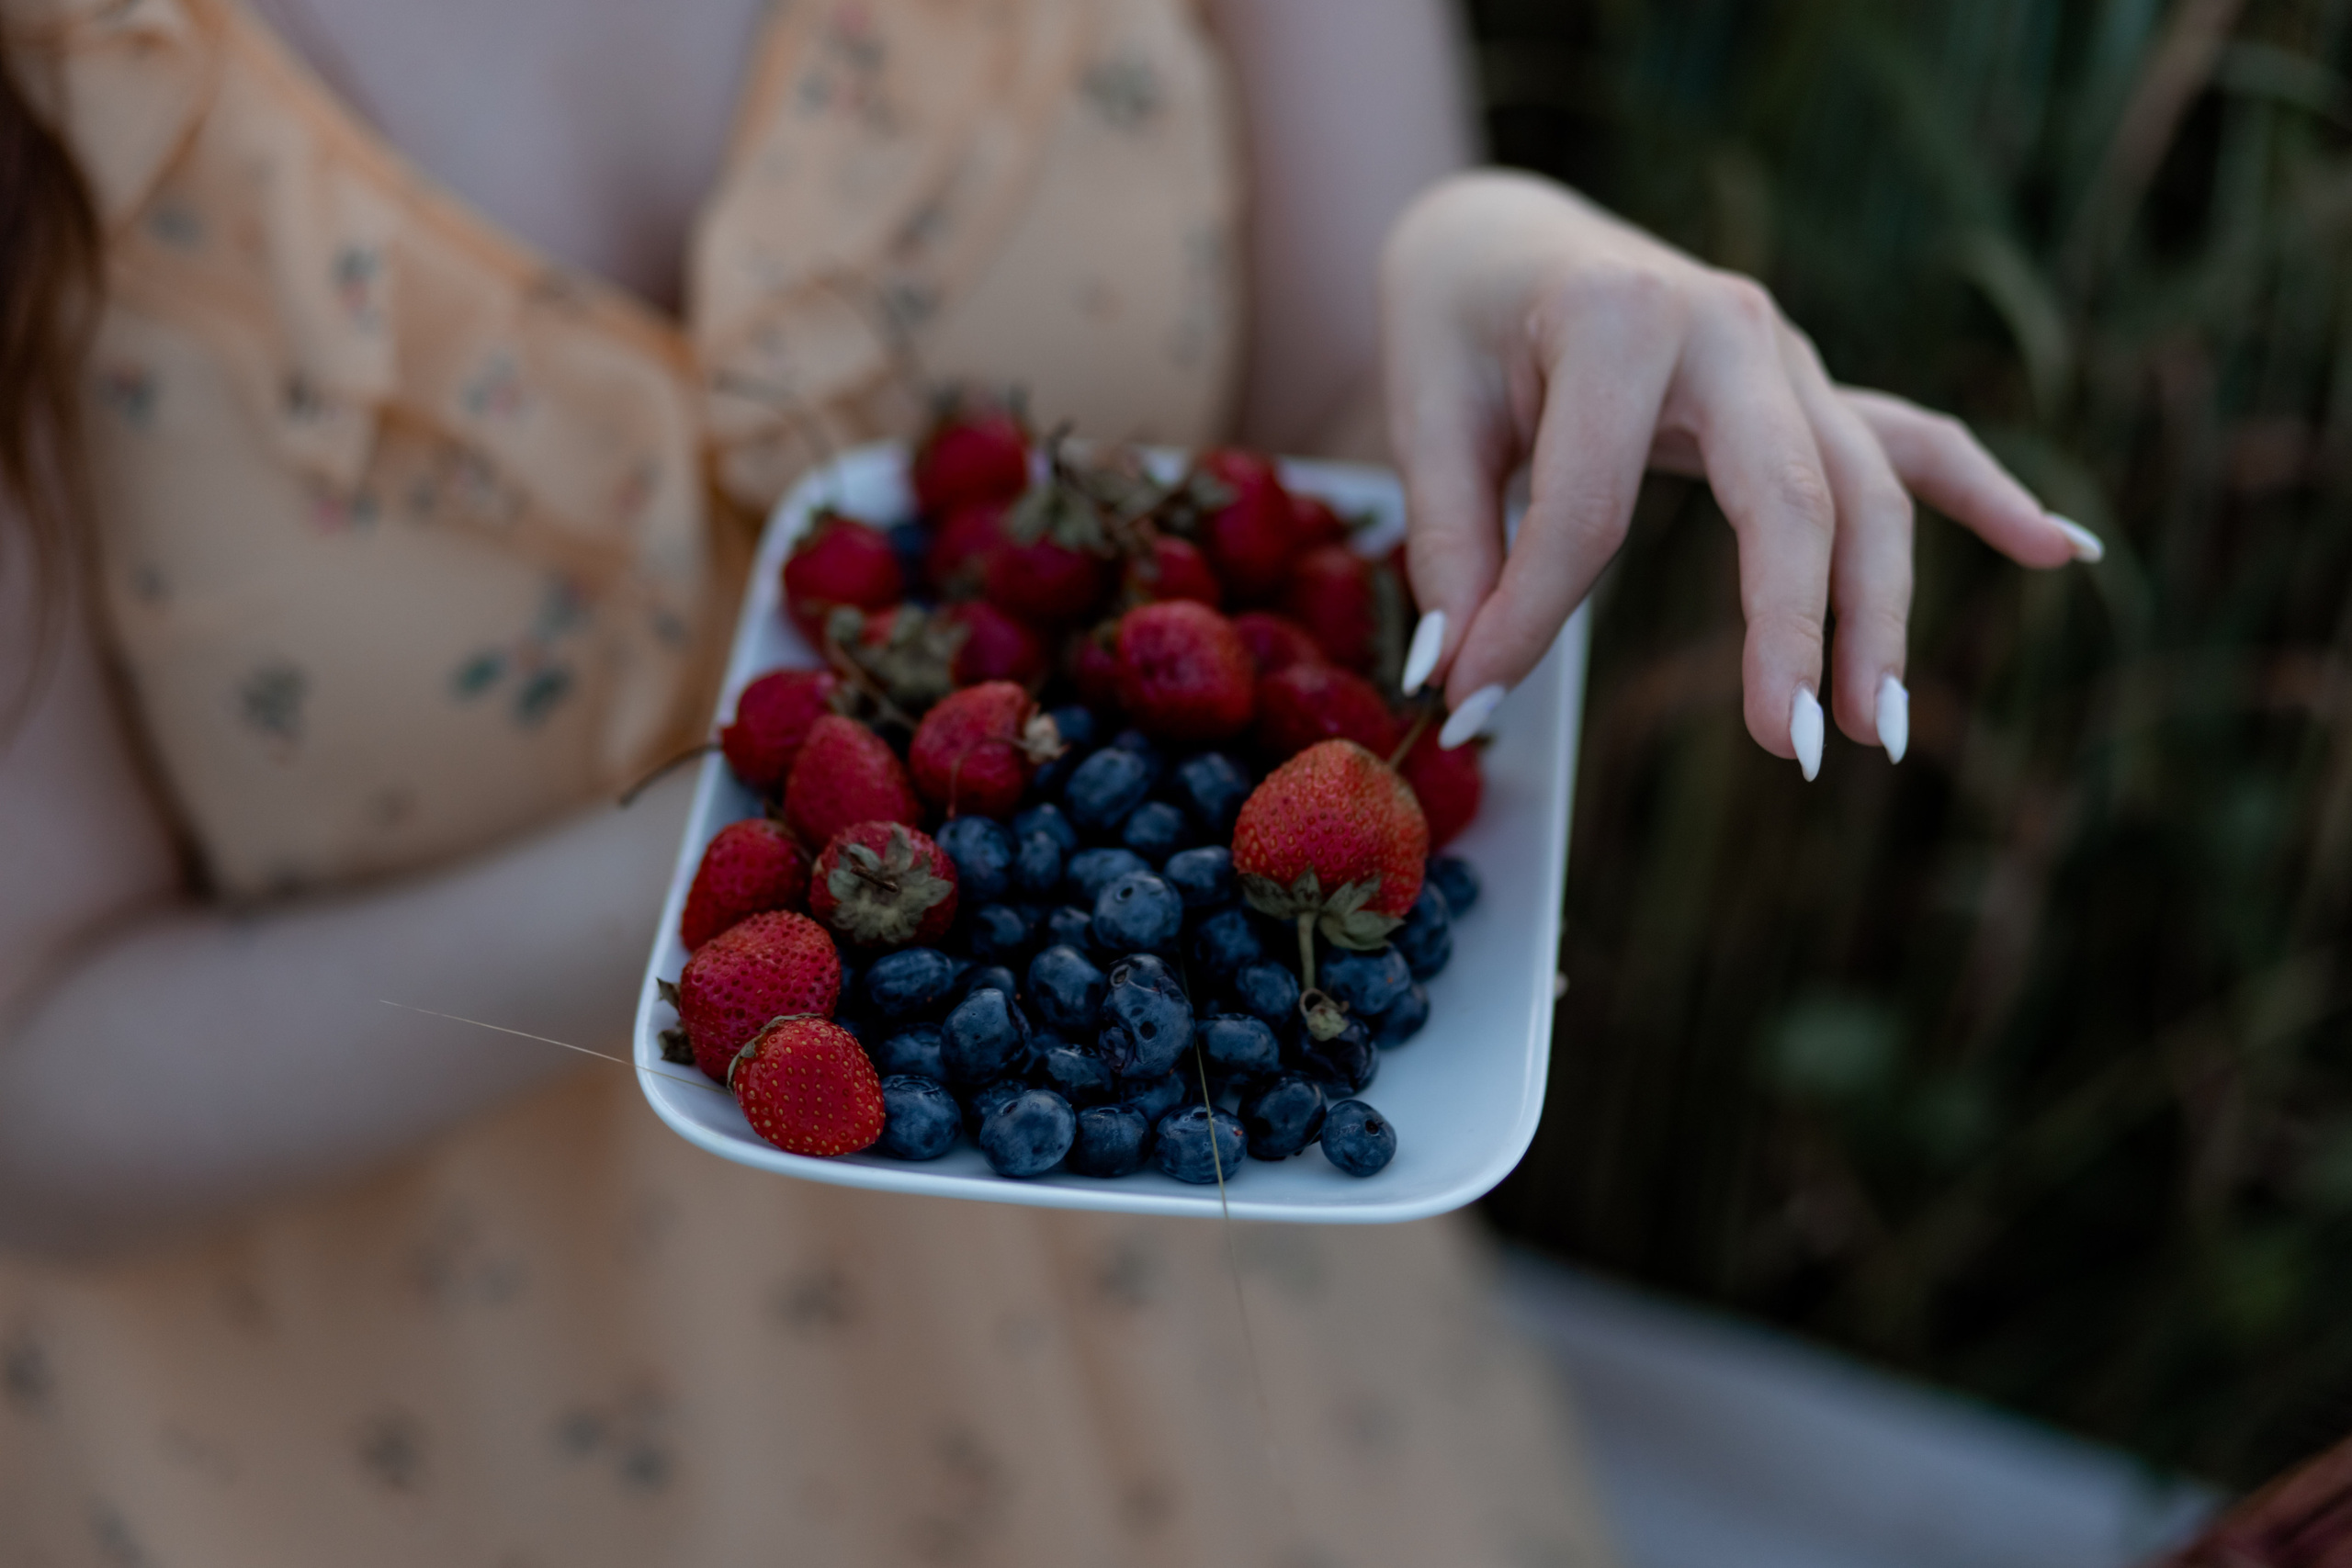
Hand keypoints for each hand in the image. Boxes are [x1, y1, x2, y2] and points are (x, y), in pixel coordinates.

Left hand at [1379, 170, 2098, 772]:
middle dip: (1794, 629)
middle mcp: (1726, 326)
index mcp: (1619, 320)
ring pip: (1864, 490)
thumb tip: (1461, 670)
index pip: (1588, 509)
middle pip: (1788, 498)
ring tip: (1875, 730)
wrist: (1508, 236)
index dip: (1528, 617)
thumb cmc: (1461, 324)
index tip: (1471, 698)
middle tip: (1790, 749)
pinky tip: (2062, 553)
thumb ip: (1446, 538)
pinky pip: (1912, 442)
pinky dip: (1986, 497)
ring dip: (1881, 613)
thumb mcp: (1423, 413)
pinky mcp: (1809, 387)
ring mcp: (1785, 355)